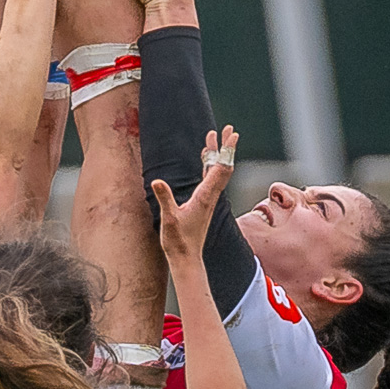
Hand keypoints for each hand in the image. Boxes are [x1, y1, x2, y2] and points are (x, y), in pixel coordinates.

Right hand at [152, 126, 238, 263]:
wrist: (187, 259)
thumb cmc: (178, 241)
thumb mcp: (169, 219)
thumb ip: (165, 199)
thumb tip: (158, 181)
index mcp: (205, 196)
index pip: (220, 168)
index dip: (227, 150)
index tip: (231, 134)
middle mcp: (210, 196)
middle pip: (223, 166)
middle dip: (226, 147)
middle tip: (228, 129)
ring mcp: (208, 199)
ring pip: (217, 172)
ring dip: (218, 153)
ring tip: (215, 137)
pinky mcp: (203, 203)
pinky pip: (210, 178)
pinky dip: (210, 164)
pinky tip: (206, 159)